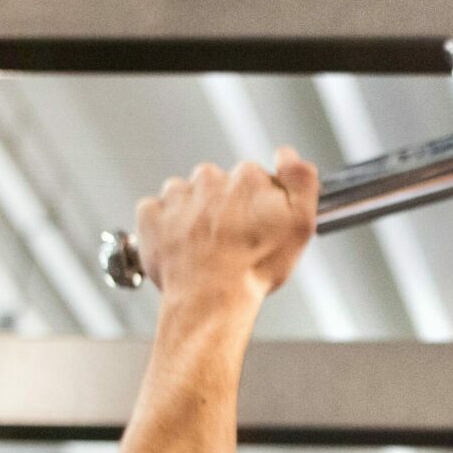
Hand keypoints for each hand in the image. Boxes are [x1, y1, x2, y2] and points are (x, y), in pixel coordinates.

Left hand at [131, 147, 318, 303]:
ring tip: (205, 244)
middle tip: (231, 238)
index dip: (258, 201)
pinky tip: (181, 244)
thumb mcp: (300, 225)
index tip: (257, 223)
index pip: (253, 176)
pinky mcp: (151, 214)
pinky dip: (166, 224)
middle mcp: (209, 179)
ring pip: (187, 194)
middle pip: (218, 183)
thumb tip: (288, 154)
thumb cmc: (255, 268)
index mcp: (246, 178)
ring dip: (194, 212)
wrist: (211, 299)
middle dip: (224, 204)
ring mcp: (177, 196)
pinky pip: (157, 210)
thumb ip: (300, 181)